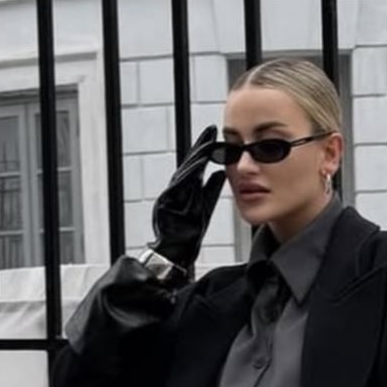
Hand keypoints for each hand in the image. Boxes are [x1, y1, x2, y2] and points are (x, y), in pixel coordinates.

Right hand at [149, 125, 226, 270]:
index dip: (204, 151)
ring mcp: (170, 197)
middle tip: (210, 132)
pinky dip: (188, 175)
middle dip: (200, 148)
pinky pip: (179, 187)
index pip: (196, 167)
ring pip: (184, 173)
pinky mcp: (166, 205)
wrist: (174, 254)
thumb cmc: (187, 235)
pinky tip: (198, 165)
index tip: (214, 137)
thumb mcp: (204, 208)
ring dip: (195, 158)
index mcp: (185, 191)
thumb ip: (210, 190)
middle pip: (189, 165)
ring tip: (207, 145)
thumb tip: (220, 173)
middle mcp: (176, 191)